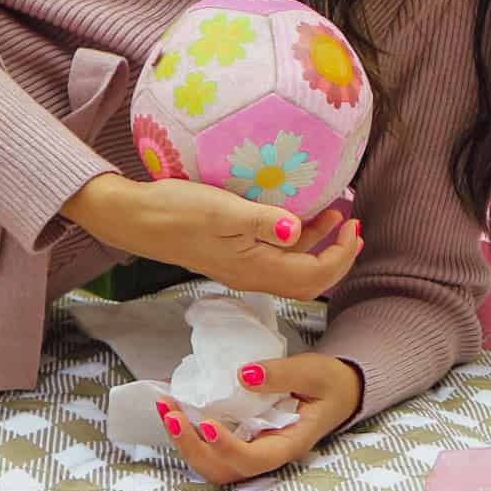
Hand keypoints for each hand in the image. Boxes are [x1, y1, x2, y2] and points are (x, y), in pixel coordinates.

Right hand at [64, 175, 364, 300]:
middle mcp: (251, 276)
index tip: (353, 226)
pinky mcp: (232, 256)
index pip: (312, 276)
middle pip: (308, 280)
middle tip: (354, 226)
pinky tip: (299, 217)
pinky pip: (277, 259)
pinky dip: (297, 242)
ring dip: (320, 247)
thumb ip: (261, 221)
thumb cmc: (176, 210)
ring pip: (293, 268)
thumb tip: (298, 231)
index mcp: (254, 269)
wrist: (136, 218)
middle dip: (337, 257)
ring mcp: (241, 267)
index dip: (340, 256)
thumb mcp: (223, 210)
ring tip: (336, 215)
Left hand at [152, 353, 363, 484]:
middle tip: (172, 413)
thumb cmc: (329, 383)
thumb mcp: (314, 372)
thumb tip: (244, 374)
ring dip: (184, 441)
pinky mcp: (241, 439)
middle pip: (224, 471)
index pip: (255, 460)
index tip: (207, 424)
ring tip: (166, 408)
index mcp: (290, 443)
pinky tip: (175, 407)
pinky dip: (188, 431)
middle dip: (192, 447)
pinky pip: (210, 447)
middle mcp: (268, 454)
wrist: (337, 391)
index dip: (227, 448)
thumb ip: (282, 373)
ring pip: (212, 464)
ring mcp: (252, 450)